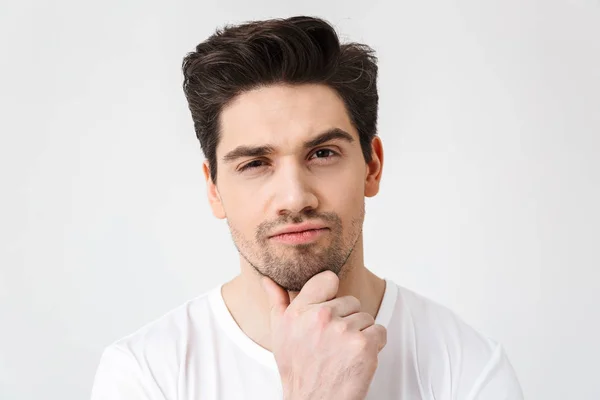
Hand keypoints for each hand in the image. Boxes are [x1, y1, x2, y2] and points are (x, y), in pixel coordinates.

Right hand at [262, 270, 386, 399]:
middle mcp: (320, 317)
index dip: (332, 295)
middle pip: (351, 301)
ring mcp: (344, 330)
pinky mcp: (364, 345)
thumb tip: (267, 279)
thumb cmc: (298, 369)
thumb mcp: (280, 334)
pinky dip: (375, 344)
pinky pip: (380, 331)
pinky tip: (357, 357)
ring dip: (360, 334)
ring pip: (366, 317)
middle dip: (346, 320)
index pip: (328, 279)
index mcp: (299, 312)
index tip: (329, 312)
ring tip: (343, 352)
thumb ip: (277, 302)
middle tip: (333, 343)